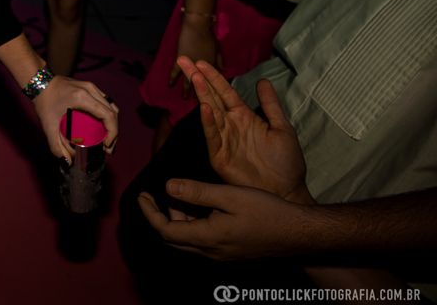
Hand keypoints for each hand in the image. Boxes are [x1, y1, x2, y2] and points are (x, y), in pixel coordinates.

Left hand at [32, 75, 119, 160]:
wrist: (39, 82)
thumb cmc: (43, 102)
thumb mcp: (48, 125)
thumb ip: (56, 146)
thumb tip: (68, 162)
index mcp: (82, 97)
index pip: (108, 115)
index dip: (112, 132)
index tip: (107, 146)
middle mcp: (90, 89)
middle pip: (112, 112)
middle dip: (113, 132)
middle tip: (107, 148)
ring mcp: (91, 86)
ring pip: (111, 106)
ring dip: (112, 123)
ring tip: (106, 139)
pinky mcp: (90, 87)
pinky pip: (105, 102)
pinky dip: (107, 115)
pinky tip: (102, 126)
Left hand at [137, 178, 311, 259]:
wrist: (299, 233)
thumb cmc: (267, 212)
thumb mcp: (228, 195)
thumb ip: (196, 192)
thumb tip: (167, 186)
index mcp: (207, 238)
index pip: (165, 230)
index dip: (149, 213)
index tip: (141, 195)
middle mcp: (211, 251)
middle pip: (172, 238)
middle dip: (159, 216)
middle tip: (152, 196)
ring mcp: (221, 253)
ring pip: (187, 238)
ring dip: (178, 217)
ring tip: (180, 194)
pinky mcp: (230, 251)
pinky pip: (202, 239)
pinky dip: (194, 222)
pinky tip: (201, 204)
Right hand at [169, 17, 222, 97]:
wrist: (197, 27)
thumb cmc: (209, 37)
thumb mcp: (218, 49)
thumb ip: (220, 60)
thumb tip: (224, 70)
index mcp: (211, 66)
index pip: (211, 82)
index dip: (210, 90)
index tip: (210, 98)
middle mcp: (201, 69)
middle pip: (200, 83)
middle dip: (198, 93)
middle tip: (196, 102)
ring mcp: (190, 65)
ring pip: (188, 80)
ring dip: (186, 90)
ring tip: (184, 98)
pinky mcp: (181, 60)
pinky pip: (175, 71)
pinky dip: (172, 77)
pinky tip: (169, 84)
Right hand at [179, 57, 312, 203]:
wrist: (287, 192)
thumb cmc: (287, 163)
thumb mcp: (282, 128)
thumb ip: (271, 105)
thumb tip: (263, 80)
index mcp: (243, 117)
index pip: (225, 92)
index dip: (214, 77)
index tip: (201, 61)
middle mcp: (230, 126)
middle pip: (211, 97)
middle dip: (198, 79)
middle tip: (184, 60)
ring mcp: (223, 141)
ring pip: (210, 113)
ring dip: (202, 95)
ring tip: (195, 77)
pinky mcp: (220, 157)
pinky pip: (213, 137)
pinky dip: (208, 122)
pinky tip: (206, 108)